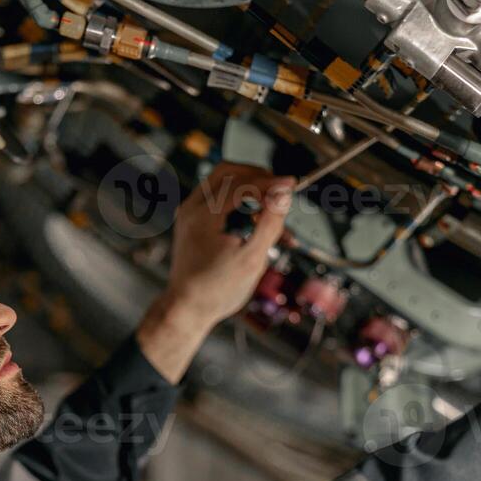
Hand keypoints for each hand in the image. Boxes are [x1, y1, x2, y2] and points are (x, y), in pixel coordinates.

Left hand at [137, 163, 294, 382]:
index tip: (293, 183)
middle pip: (229, 171)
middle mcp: (191, 208)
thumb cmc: (217, 290)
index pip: (242, 184)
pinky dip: (240, 203)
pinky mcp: (192, 219)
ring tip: (272, 214)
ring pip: (223, 181)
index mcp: (203, 216)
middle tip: (282, 190)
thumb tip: (283, 193)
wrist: (187, 308)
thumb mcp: (252, 259)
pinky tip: (259, 224)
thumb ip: (269, 223)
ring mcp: (189, 212)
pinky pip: (218, 198)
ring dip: (250, 189)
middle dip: (258, 176)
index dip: (270, 182)